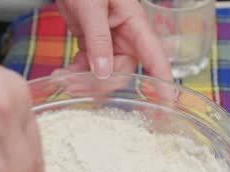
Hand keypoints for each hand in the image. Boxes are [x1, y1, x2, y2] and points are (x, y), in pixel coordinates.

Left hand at [55, 0, 171, 80]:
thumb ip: (98, 39)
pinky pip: (88, 68)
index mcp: (135, 25)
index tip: (167, 104)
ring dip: (83, 82)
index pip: (156, 59)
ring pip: (104, 75)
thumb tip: (103, 72)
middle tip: (72, 85)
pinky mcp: (92, 45)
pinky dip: (75, 73)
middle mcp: (126, 38)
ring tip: (62, 79)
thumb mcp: (91, 7)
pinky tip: (62, 73)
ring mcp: (109, 43)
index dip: (163, 83)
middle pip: (122, 74)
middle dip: (99, 85)